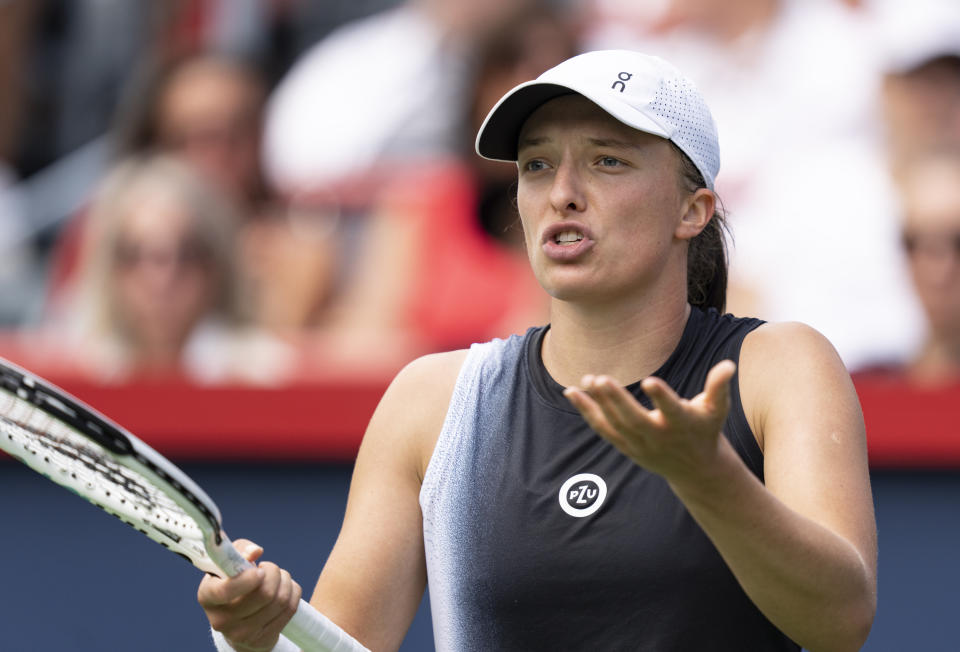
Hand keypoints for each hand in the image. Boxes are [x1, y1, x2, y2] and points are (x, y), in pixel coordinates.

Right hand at [197, 539, 302, 651]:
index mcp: (208, 596)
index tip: (259, 570)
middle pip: (264, 593)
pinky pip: (289, 609)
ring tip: (279, 577)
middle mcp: (221, 620)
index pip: (225, 591)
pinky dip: (293, 592)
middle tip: (269, 568)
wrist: (237, 621)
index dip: (247, 579)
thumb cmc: (234, 583)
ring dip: (286, 580)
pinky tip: (285, 589)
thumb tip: (255, 551)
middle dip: (274, 572)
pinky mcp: (262, 640)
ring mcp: (242, 634)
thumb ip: (240, 550)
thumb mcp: (229, 564)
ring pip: (279, 600)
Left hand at [562, 359, 735, 484]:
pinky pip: (602, 428)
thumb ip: (718, 387)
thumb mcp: (716, 410)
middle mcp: (659, 436)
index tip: (649, 381)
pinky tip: (572, 392)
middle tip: (600, 378)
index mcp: (682, 424)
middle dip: (616, 400)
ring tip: (587, 379)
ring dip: (598, 403)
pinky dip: (587, 411)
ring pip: (614, 424)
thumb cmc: (705, 429)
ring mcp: (640, 444)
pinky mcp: (626, 446)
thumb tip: (729, 365)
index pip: (671, 410)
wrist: (695, 470)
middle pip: (634, 419)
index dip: (662, 397)